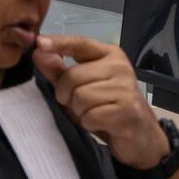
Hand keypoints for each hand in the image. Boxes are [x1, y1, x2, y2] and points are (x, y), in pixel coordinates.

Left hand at [34, 34, 168, 169]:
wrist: (140, 135)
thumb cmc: (107, 108)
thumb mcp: (80, 88)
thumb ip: (59, 71)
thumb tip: (39, 52)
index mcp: (109, 55)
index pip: (80, 43)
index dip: (59, 43)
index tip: (40, 43)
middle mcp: (120, 67)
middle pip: (72, 76)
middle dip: (67, 95)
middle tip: (79, 105)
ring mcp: (125, 87)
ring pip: (80, 97)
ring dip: (80, 112)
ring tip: (94, 114)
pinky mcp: (127, 110)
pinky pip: (91, 116)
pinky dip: (90, 123)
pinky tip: (102, 123)